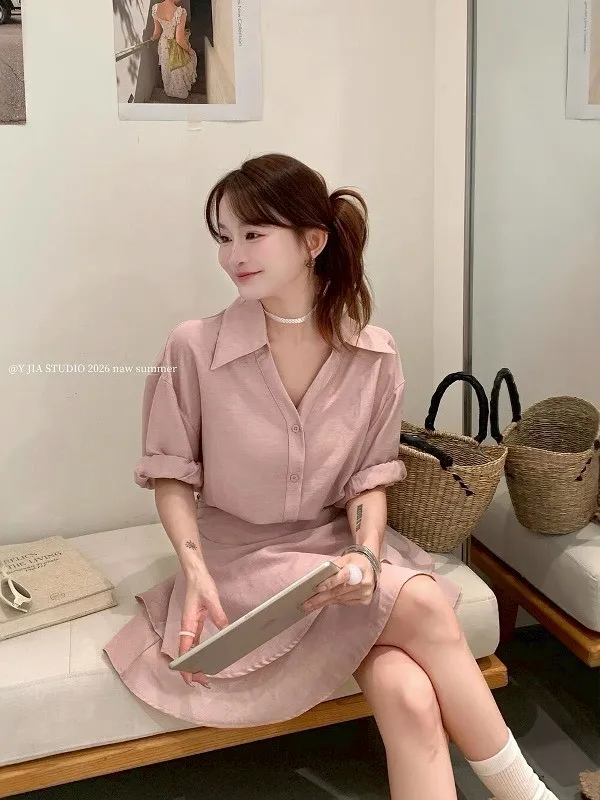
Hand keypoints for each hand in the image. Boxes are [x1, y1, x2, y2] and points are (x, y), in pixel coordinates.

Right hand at [178, 562, 227, 687]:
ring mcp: (190, 627)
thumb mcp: (212, 599)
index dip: (185, 665)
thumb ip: (218, 614)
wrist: (196, 575)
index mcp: (187, 624)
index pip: (184, 649)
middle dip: (191, 669)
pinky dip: (198, 653)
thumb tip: (226, 629)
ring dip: (194, 663)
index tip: (190, 678)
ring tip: (204, 676)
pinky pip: (195, 643)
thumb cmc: (201, 586)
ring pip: (189, 650)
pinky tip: (205, 659)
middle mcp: (186, 628)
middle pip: (185, 654)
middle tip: (203, 681)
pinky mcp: (194, 624)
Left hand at [301, 554, 375, 612]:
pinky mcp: (365, 600)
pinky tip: (323, 604)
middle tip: (306, 604)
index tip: (316, 588)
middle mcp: (363, 582)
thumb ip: (332, 568)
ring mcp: (365, 593)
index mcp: (359, 569)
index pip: (342, 577)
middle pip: (338, 592)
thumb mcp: (344, 559)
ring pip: (340, 599)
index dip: (329, 583)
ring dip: (324, 603)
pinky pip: (345, 602)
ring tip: (310, 606)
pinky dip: (333, 602)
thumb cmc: (354, 561)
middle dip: (320, 599)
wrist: (370, 566)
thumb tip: (315, 579)